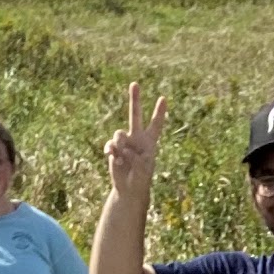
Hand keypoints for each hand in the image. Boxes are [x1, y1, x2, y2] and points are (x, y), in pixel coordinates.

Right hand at [105, 82, 167, 203]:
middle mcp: (137, 138)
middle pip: (135, 115)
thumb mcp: (143, 169)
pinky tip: (113, 158)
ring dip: (119, 143)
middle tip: (135, 84)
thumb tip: (122, 148)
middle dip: (135, 99)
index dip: (159, 112)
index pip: (155, 125)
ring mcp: (124, 142)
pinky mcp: (113, 149)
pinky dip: (111, 151)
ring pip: (119, 133)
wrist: (129, 189)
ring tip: (121, 156)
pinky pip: (110, 144)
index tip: (163, 99)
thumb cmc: (141, 180)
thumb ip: (135, 157)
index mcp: (149, 142)